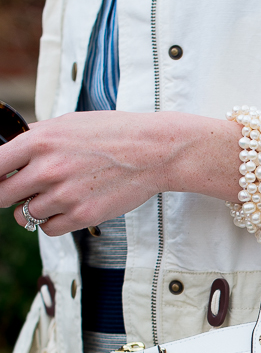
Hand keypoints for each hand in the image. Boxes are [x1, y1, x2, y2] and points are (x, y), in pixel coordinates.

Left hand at [0, 110, 233, 235]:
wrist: (153, 151)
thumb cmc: (114, 134)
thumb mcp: (68, 123)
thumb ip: (36, 138)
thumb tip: (11, 150)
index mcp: (39, 142)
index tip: (1, 179)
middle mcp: (47, 170)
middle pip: (2, 195)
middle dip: (9, 194)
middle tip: (22, 191)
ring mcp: (64, 196)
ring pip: (25, 215)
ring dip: (34, 209)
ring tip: (55, 196)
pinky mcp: (81, 216)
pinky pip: (48, 229)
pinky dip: (52, 222)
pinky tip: (66, 208)